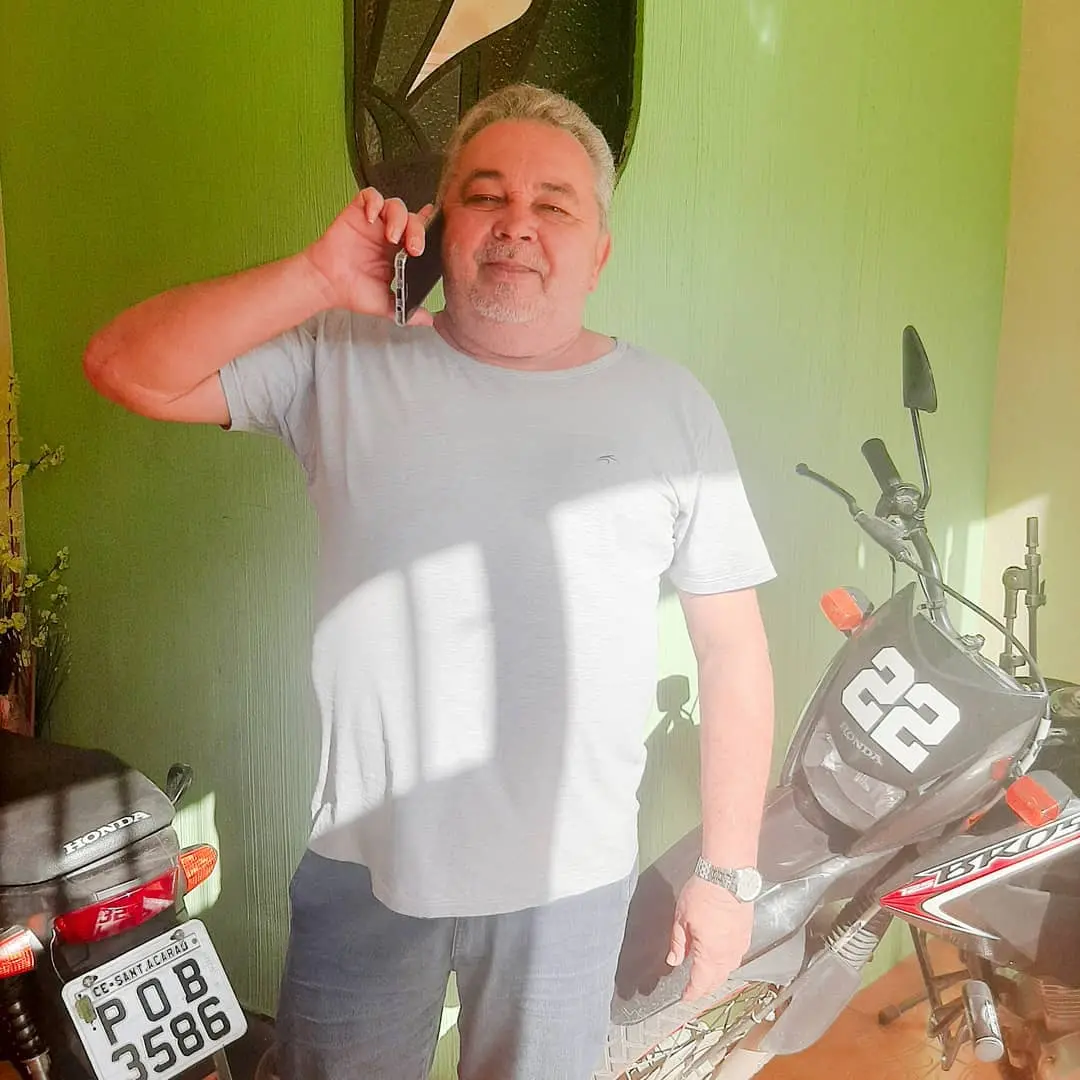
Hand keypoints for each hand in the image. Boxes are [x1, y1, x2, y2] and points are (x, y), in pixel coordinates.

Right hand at [303, 188, 434, 323]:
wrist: (328, 285)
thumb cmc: (353, 291)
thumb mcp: (387, 304)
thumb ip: (409, 311)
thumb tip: (430, 322)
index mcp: (400, 252)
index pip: (420, 234)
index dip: (431, 229)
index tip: (439, 231)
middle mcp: (389, 235)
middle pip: (413, 219)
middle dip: (418, 231)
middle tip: (413, 249)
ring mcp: (374, 223)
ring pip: (396, 205)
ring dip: (399, 217)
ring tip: (392, 236)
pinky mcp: (357, 213)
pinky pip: (370, 196)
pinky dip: (374, 202)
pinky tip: (372, 217)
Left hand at [667, 875, 753, 1001]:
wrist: (728, 875)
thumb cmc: (703, 894)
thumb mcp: (681, 918)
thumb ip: (679, 942)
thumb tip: (674, 960)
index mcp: (711, 954)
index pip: (701, 982)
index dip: (692, 993)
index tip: (685, 997)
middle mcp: (729, 954)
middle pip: (717, 980)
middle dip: (705, 987)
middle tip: (694, 988)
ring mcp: (741, 944)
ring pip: (729, 969)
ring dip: (717, 975)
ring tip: (706, 974)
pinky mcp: (747, 933)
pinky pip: (737, 955)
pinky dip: (727, 961)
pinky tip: (720, 955)